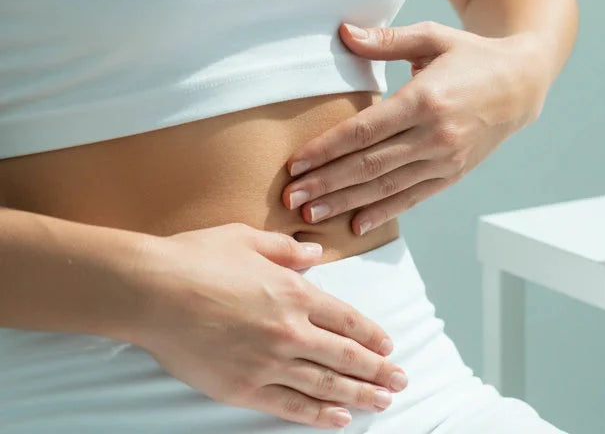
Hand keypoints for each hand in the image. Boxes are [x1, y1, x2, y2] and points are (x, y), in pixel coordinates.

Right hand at [128, 223, 408, 428]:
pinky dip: (318, 414)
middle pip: (346, 355)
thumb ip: (287, 249)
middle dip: (377, 370)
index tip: (389, 346)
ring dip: (359, 395)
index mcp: (295, 292)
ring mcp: (268, 363)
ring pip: (326, 384)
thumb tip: (315, 253)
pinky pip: (290, 406)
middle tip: (400, 381)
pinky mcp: (242, 388)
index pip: (347, 319)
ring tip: (383, 402)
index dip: (371, 335)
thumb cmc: (198, 258)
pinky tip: (339, 419)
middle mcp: (290, 330)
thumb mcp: (249, 239)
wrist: (153, 292)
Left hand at [283, 21, 547, 235]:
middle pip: (369, 165)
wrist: (522, 83)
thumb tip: (344, 32)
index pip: (364, 131)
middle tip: (289, 197)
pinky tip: (356, 223)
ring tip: (310, 213)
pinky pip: (413, 197)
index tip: (295, 163)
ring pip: (387, 187)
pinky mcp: (454, 173)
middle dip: (326, 182)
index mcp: (425, 99)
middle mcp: (435, 135)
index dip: (326, 149)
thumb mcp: (433, 37)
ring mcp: (446, 159)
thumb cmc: (471, 55)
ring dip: (345, 202)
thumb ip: (387, 40)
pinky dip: (383, 212)